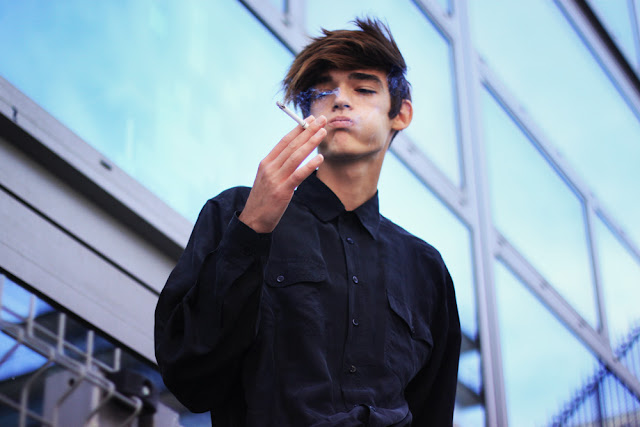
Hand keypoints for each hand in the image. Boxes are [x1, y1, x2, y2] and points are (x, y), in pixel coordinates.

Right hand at [239, 115, 326, 232]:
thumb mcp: (267, 179)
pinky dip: (309, 165)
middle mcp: (270, 168)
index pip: (284, 141)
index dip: (298, 129)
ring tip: (322, 132)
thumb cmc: (263, 200)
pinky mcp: (282, 191)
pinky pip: (298, 175)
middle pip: (292, 145)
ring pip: (296, 156)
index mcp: (266, 163)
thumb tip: (294, 155)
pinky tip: (319, 158)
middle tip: (321, 119)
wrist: (253, 220)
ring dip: (310, 142)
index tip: (310, 119)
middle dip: (308, 130)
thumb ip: (278, 167)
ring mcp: (275, 179)